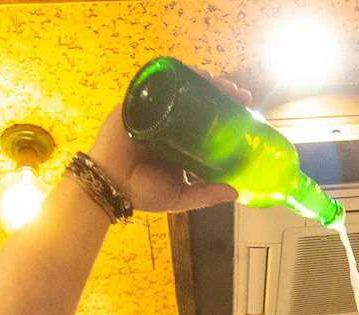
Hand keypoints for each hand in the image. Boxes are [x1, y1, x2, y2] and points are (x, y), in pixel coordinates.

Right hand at [85, 68, 246, 214]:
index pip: (208, 124)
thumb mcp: (181, 196)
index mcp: (182, 144)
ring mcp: (153, 112)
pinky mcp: (136, 104)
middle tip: (241, 95)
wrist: (110, 187)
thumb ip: (206, 195)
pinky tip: (192, 73)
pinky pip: (155, 85)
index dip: (228, 117)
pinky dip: (172, 76)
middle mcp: (170, 125)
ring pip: (180, 91)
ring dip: (202, 83)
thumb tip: (236, 192)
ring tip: (223, 83)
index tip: (248, 114)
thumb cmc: (142, 192)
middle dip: (221, 95)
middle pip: (198, 103)